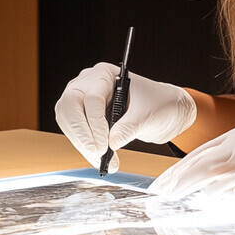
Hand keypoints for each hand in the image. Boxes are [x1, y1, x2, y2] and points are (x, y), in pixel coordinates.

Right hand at [55, 62, 196, 172]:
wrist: (165, 110)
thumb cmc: (158, 102)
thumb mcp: (147, 114)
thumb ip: (129, 127)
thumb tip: (111, 142)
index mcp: (105, 74)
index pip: (92, 99)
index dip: (96, 124)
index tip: (103, 146)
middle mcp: (89, 84)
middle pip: (70, 108)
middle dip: (82, 134)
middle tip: (96, 154)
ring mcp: (83, 99)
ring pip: (69, 122)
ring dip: (82, 144)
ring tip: (101, 161)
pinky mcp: (85, 117)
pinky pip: (76, 132)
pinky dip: (85, 146)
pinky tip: (99, 158)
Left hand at [149, 117, 234, 199]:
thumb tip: (220, 179)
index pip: (206, 151)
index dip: (182, 167)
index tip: (165, 180)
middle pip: (204, 161)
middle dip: (178, 178)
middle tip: (158, 192)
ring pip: (216, 174)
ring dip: (191, 188)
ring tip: (171, 199)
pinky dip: (219, 196)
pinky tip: (203, 203)